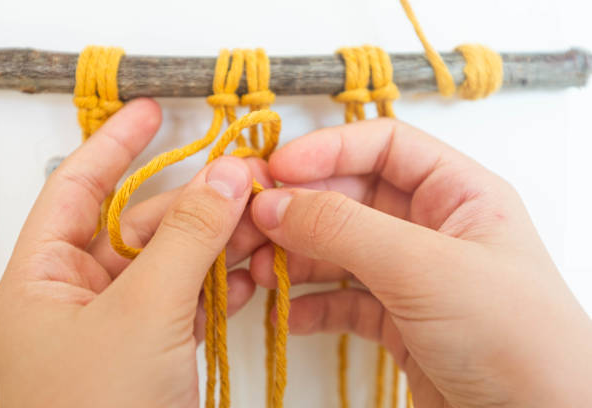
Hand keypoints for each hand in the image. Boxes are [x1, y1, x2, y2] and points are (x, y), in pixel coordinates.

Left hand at [0, 99, 269, 407]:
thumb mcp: (143, 313)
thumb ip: (187, 238)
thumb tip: (227, 175)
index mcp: (46, 276)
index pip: (80, 187)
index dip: (117, 144)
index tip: (155, 111)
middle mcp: (80, 294)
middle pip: (142, 224)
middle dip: (196, 205)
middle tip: (248, 183)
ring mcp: (123, 322)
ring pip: (176, 261)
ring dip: (220, 244)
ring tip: (263, 228)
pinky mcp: (158, 348)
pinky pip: (193, 299)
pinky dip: (225, 286)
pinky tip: (254, 276)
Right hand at [250, 119, 591, 407]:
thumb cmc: (513, 337)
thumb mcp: (423, 268)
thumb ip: (343, 229)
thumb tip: (275, 202)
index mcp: (457, 193)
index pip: (384, 146)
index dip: (329, 149)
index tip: (278, 168)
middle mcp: (433, 228)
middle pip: (351, 197)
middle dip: (300, 210)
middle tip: (254, 225)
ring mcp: (412, 275)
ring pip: (340, 249)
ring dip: (297, 258)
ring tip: (260, 274)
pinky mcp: (398, 319)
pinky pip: (343, 299)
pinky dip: (312, 305)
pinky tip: (290, 315)